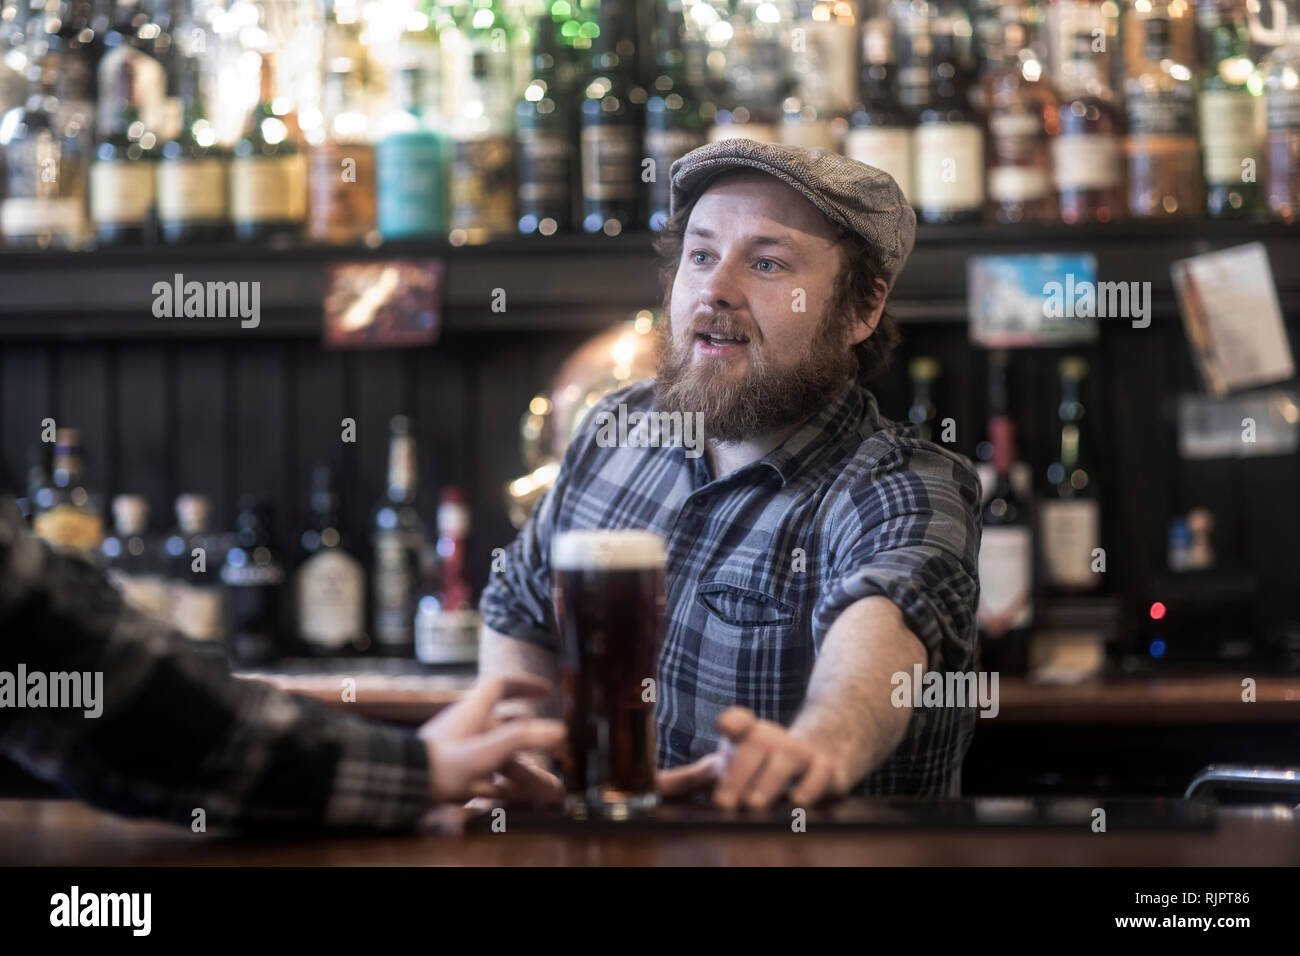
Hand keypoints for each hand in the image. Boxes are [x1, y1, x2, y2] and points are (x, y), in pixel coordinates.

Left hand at [417, 675, 565, 805]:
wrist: (404, 786)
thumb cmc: (444, 763)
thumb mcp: (489, 749)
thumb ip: (524, 738)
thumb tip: (561, 731)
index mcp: (473, 711)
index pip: (500, 686)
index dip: (525, 684)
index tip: (546, 690)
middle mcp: (468, 729)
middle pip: (508, 730)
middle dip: (536, 744)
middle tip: (559, 751)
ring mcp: (461, 753)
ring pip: (502, 761)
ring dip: (527, 774)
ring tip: (553, 792)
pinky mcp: (455, 777)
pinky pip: (487, 781)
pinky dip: (506, 788)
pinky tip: (521, 801)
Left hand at [659, 707, 850, 809]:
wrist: (817, 756)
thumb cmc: (759, 764)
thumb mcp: (724, 767)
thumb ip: (690, 779)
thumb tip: (651, 788)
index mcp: (745, 735)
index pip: (738, 721)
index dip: (733, 722)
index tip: (725, 728)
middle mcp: (772, 738)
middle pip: (757, 747)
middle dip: (740, 774)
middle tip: (725, 803)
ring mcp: (800, 751)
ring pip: (785, 761)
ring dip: (770, 783)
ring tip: (755, 804)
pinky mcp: (824, 769)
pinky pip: (819, 774)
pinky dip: (811, 787)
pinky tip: (799, 802)